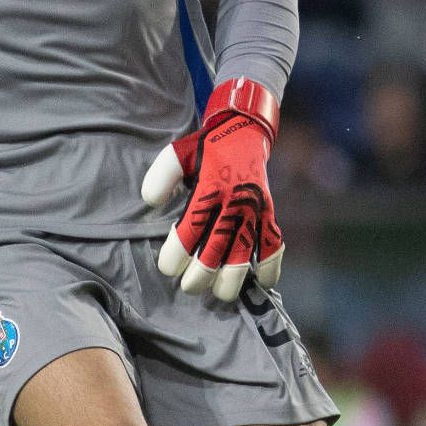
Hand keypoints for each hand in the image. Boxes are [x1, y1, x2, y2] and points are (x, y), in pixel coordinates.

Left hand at [139, 78, 283, 300]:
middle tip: (188, 287)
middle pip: (218, 248)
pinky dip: (272, 265)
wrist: (244, 131)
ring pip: (246, 252)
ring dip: (234, 277)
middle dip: (202, 273)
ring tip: (221, 293)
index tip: (167, 268)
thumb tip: (150, 201)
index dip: (178, 252)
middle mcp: (235, 201)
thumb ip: (162, 175)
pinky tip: (265, 284)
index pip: (192, 228)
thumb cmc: (206, 148)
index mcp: (211, 187)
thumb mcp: (179, 153)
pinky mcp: (268, 213)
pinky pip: (274, 243)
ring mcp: (254, 209)